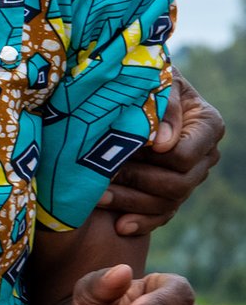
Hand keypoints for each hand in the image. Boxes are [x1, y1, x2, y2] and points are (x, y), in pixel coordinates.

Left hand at [96, 70, 223, 235]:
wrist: (130, 90)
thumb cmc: (142, 79)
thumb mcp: (154, 80)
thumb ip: (163, 106)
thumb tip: (163, 143)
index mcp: (207, 125)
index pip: (186, 155)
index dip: (158, 159)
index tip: (128, 151)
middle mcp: (206, 154)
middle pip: (179, 184)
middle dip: (138, 182)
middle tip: (102, 178)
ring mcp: (190, 176)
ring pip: (168, 202)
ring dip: (131, 202)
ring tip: (98, 197)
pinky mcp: (172, 192)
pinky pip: (163, 215)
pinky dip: (142, 221)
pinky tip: (120, 225)